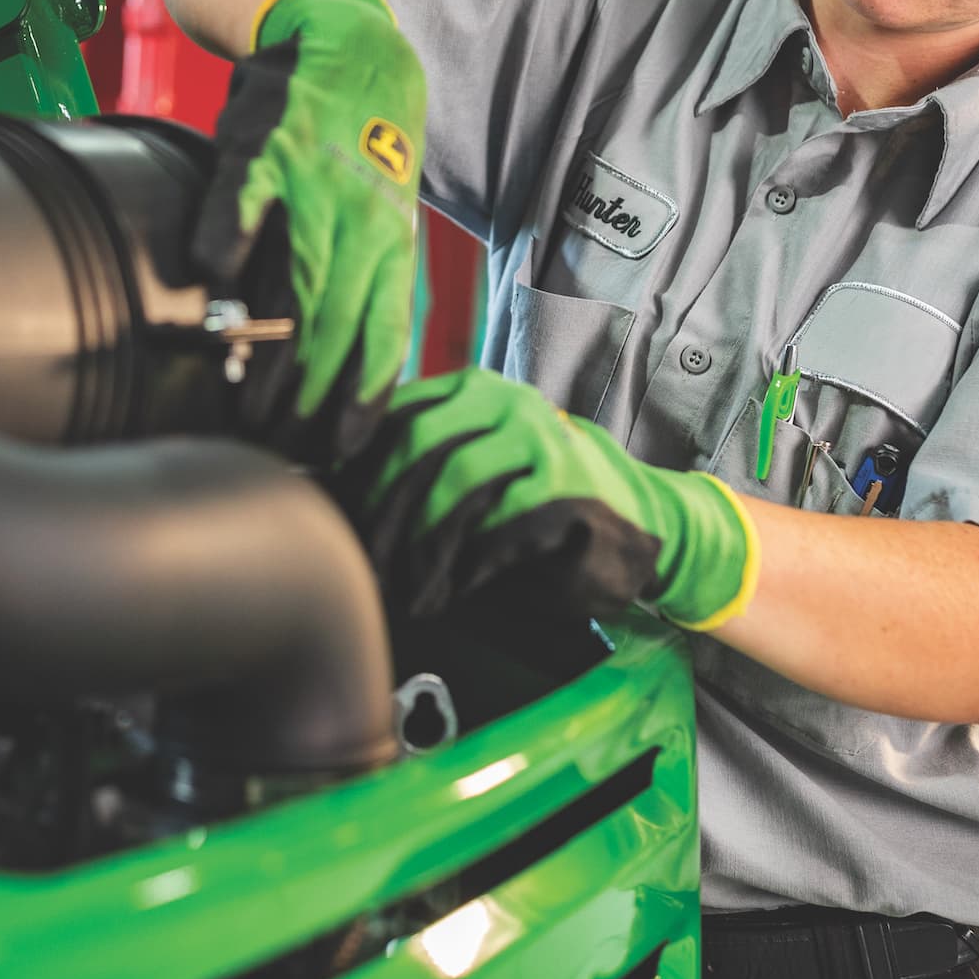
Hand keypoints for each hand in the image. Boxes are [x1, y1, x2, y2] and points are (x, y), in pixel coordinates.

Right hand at [193, 0, 425, 465]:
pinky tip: (210, 274)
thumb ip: (364, 280)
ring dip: (267, 340)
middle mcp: (359, 218)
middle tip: (274, 436)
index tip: (340, 445)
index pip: (383, 333)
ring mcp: (314, 182)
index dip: (362, 393)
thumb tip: (349, 367)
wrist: (353, 42)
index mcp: (392, 242)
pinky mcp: (267, 145)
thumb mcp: (384, 215)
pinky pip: (247, 196)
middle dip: (306, 388)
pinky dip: (230, 234)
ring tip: (243, 394)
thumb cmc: (365, 144)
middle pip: (335, 320)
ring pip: (293, 274)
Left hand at [337, 368, 759, 626]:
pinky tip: (457, 589)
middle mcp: (505, 401)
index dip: (359, 470)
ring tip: (408, 585)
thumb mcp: (478, 466)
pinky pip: (501, 523)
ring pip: (455, 482)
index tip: (340, 517)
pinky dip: (471, 564)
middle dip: (386, 512)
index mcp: (473, 388)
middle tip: (370, 563)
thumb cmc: (542, 499)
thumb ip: (422, 466)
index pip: (395, 417)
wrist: (638, 520)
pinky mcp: (567, 485)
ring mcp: (539, 437)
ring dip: (424, 543)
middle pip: (417, 445)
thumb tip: (340, 491)